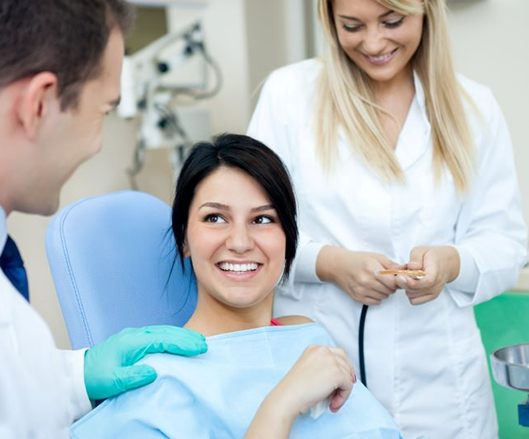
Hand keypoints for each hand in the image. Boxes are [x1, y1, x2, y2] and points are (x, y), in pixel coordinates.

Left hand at [84, 325, 206, 400]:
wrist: (78, 373)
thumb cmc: (94, 378)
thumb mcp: (112, 382)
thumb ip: (132, 376)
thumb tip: (153, 371)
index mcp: (132, 342)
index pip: (163, 339)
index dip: (182, 343)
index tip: (198, 347)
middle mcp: (135, 335)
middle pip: (166, 332)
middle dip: (187, 337)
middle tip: (204, 343)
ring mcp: (135, 336)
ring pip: (163, 331)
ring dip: (181, 335)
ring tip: (197, 341)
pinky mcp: (134, 341)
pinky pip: (158, 335)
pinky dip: (172, 337)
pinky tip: (180, 342)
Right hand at [245, 345, 354, 438]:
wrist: (288, 396)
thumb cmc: (295, 389)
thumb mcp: (309, 370)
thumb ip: (322, 368)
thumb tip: (340, 377)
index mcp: (315, 348)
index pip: (337, 354)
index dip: (342, 368)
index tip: (343, 380)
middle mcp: (324, 351)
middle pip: (345, 361)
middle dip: (347, 376)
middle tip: (342, 391)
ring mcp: (331, 360)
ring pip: (348, 376)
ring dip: (343, 391)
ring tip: (332, 402)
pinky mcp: (337, 373)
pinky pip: (348, 386)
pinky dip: (343, 398)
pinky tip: (332, 404)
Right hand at [317, 246, 401, 304]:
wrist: (338, 266)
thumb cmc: (358, 259)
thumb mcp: (376, 257)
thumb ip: (392, 265)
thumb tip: (407, 270)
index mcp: (372, 269)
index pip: (393, 281)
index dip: (398, 280)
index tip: (398, 277)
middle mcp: (366, 281)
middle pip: (390, 290)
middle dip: (392, 285)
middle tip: (387, 279)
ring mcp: (361, 291)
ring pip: (384, 297)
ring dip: (385, 291)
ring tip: (378, 283)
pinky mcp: (358, 298)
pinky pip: (376, 302)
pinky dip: (378, 296)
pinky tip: (373, 288)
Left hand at [395, 245, 459, 304]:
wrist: (447, 263)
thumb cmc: (431, 256)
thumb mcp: (421, 250)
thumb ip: (415, 258)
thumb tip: (411, 267)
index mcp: (435, 272)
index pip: (426, 281)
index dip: (412, 282)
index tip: (400, 276)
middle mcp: (436, 285)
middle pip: (414, 290)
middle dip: (404, 282)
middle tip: (401, 273)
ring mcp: (434, 293)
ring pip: (412, 296)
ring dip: (406, 287)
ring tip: (408, 277)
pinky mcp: (430, 297)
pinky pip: (414, 301)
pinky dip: (409, 293)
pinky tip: (411, 284)